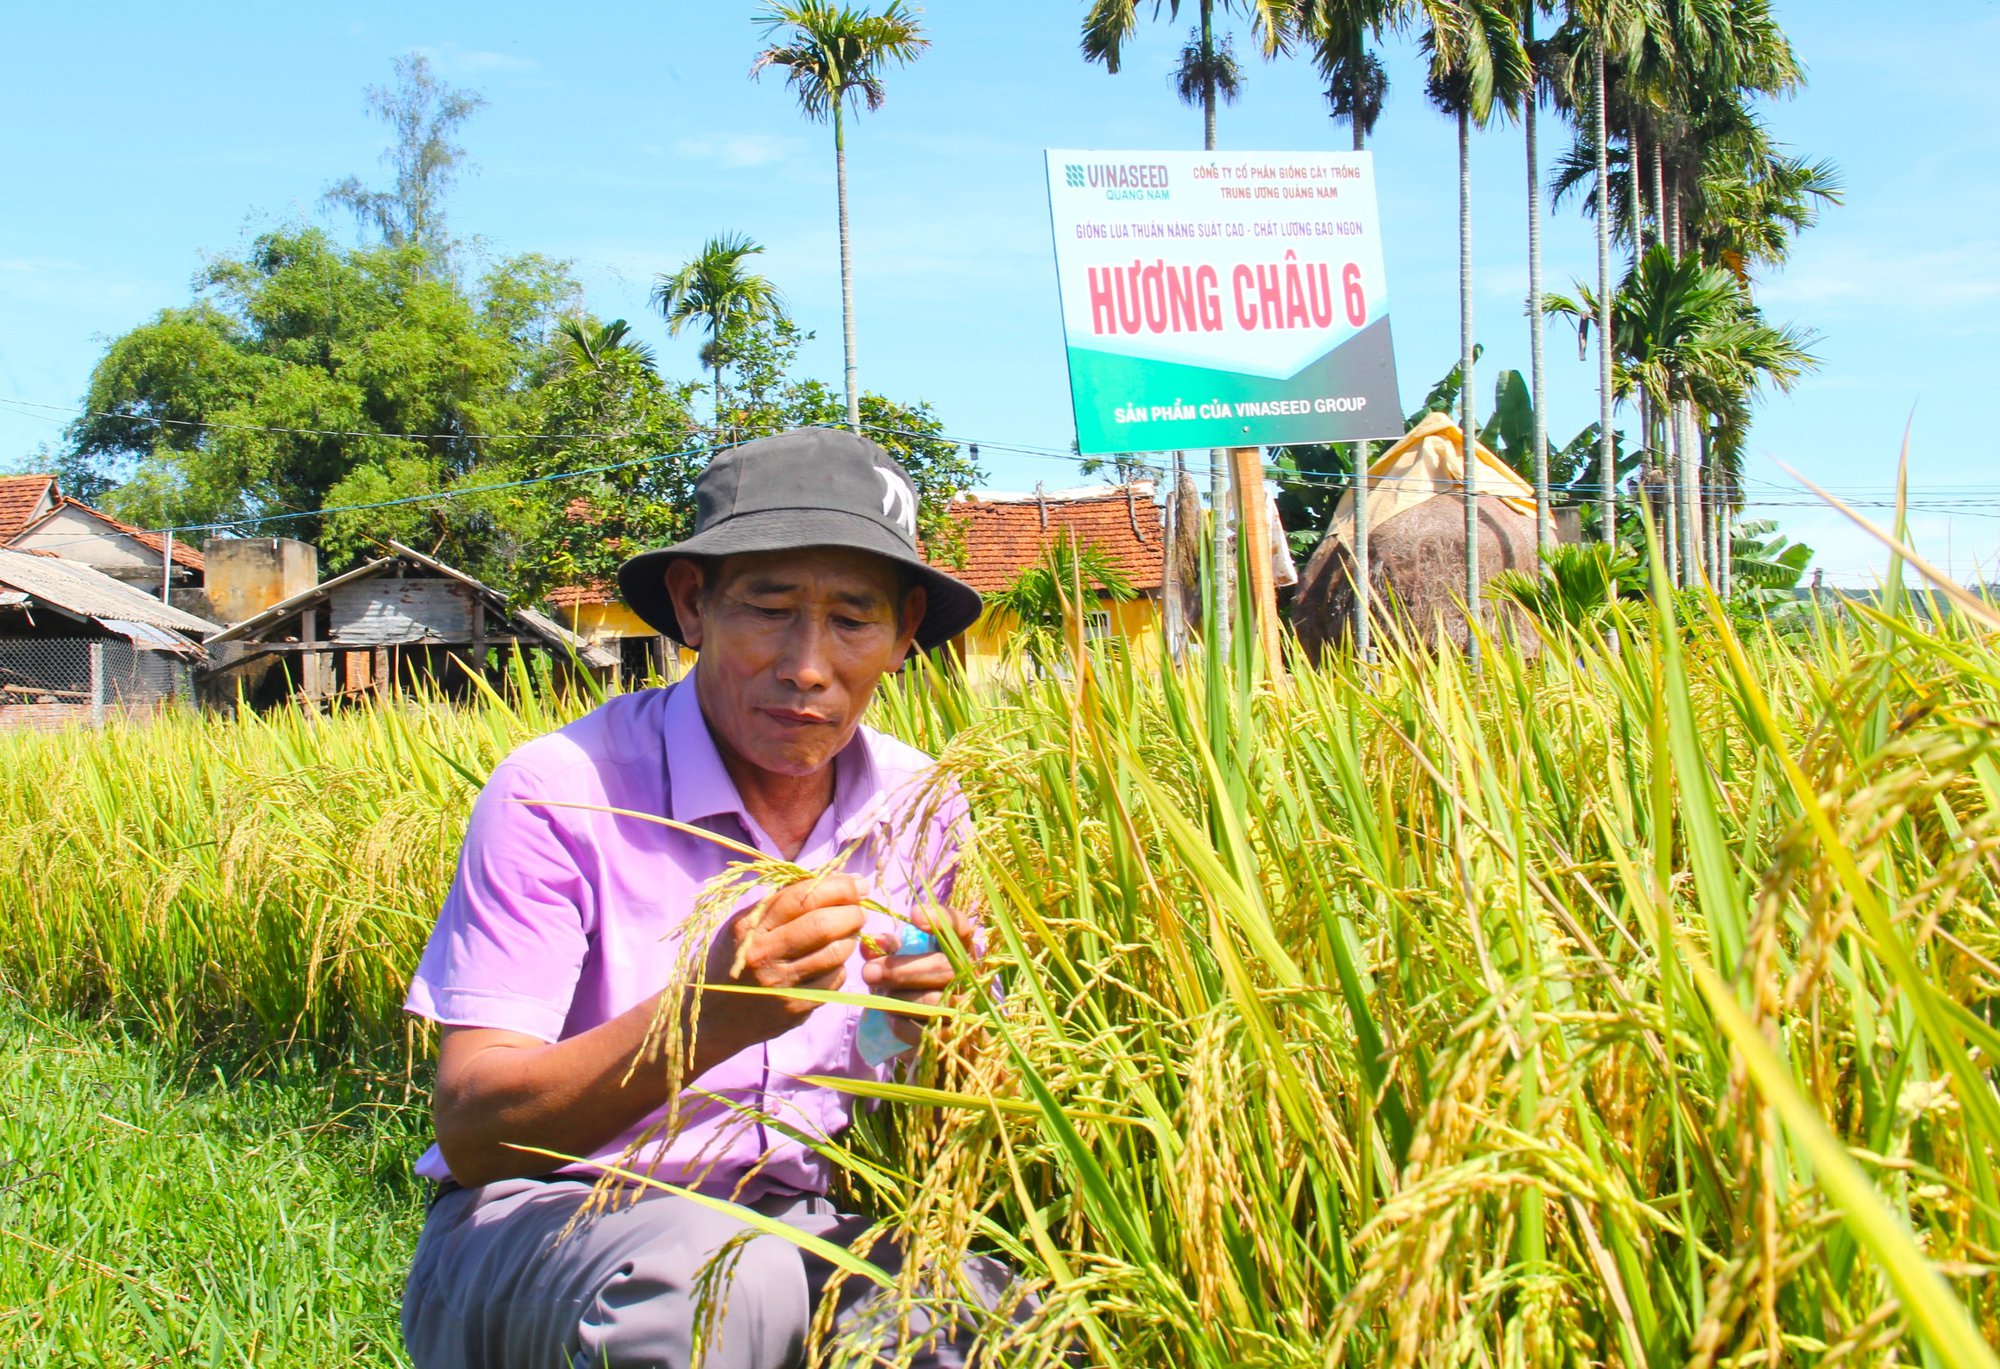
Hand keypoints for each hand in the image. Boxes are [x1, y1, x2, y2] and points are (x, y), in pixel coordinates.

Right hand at [707, 873, 867, 1030]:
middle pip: (823, 926)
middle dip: (852, 912)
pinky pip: (835, 979)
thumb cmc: (733, 960)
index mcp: (749, 928)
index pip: (802, 897)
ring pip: (836, 953)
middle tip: (859, 909)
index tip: (858, 884)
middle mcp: (764, 956)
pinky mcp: (796, 1009)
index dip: (838, 887)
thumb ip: (780, 902)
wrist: (712, 1017)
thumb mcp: (744, 925)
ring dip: (851, 938)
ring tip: (847, 932)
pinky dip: (840, 965)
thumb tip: (831, 879)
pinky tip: (831, 960)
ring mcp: (781, 985)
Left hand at [860, 903, 976, 1045]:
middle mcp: (973, 979)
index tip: (912, 916)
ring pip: (935, 1002)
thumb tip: (869, 944)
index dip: (940, 919)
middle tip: (869, 973)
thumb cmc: (915, 994)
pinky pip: (926, 1031)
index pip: (960, 928)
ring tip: (881, 999)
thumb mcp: (901, 970)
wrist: (934, 1041)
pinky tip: (892, 1020)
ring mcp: (970, 1011)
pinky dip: (902, 1025)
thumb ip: (886, 953)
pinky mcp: (958, 1040)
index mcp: (961, 953)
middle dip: (901, 970)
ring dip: (900, 1000)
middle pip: (944, 968)